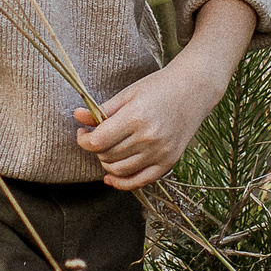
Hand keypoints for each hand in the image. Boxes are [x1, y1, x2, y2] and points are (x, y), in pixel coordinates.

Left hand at [75, 63, 219, 190]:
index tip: (82, 133)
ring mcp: (160, 153)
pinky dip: (122, 183)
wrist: (193, 90)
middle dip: (96, 149)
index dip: (83, 140)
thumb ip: (102, 110)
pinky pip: (139, 182)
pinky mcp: (169, 162)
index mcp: (136, 117)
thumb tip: (77, 116)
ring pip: (119, 171)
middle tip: (97, 137)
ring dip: (106, 163)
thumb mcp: (128, 93)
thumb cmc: (158, 87)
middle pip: (107, 156)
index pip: (99, 141)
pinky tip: (111, 177)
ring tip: (107, 150)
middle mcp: (149, 138)